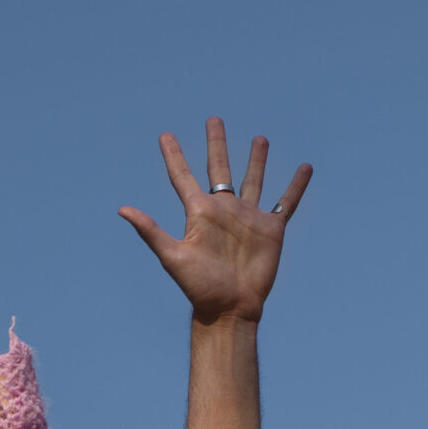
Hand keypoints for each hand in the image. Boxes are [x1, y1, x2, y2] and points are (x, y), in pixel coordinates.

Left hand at [118, 118, 310, 325]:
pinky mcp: (271, 229)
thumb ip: (150, 231)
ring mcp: (248, 218)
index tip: (165, 135)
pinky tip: (304, 168)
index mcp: (199, 213)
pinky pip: (286, 202)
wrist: (231, 309)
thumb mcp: (173, 257)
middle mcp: (223, 210)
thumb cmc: (200, 287)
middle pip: (219, 168)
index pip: (182, 177)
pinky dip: (295, 186)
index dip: (174, 155)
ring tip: (259, 138)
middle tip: (214, 119)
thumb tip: (122, 209)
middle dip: (216, 144)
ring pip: (253, 179)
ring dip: (256, 160)